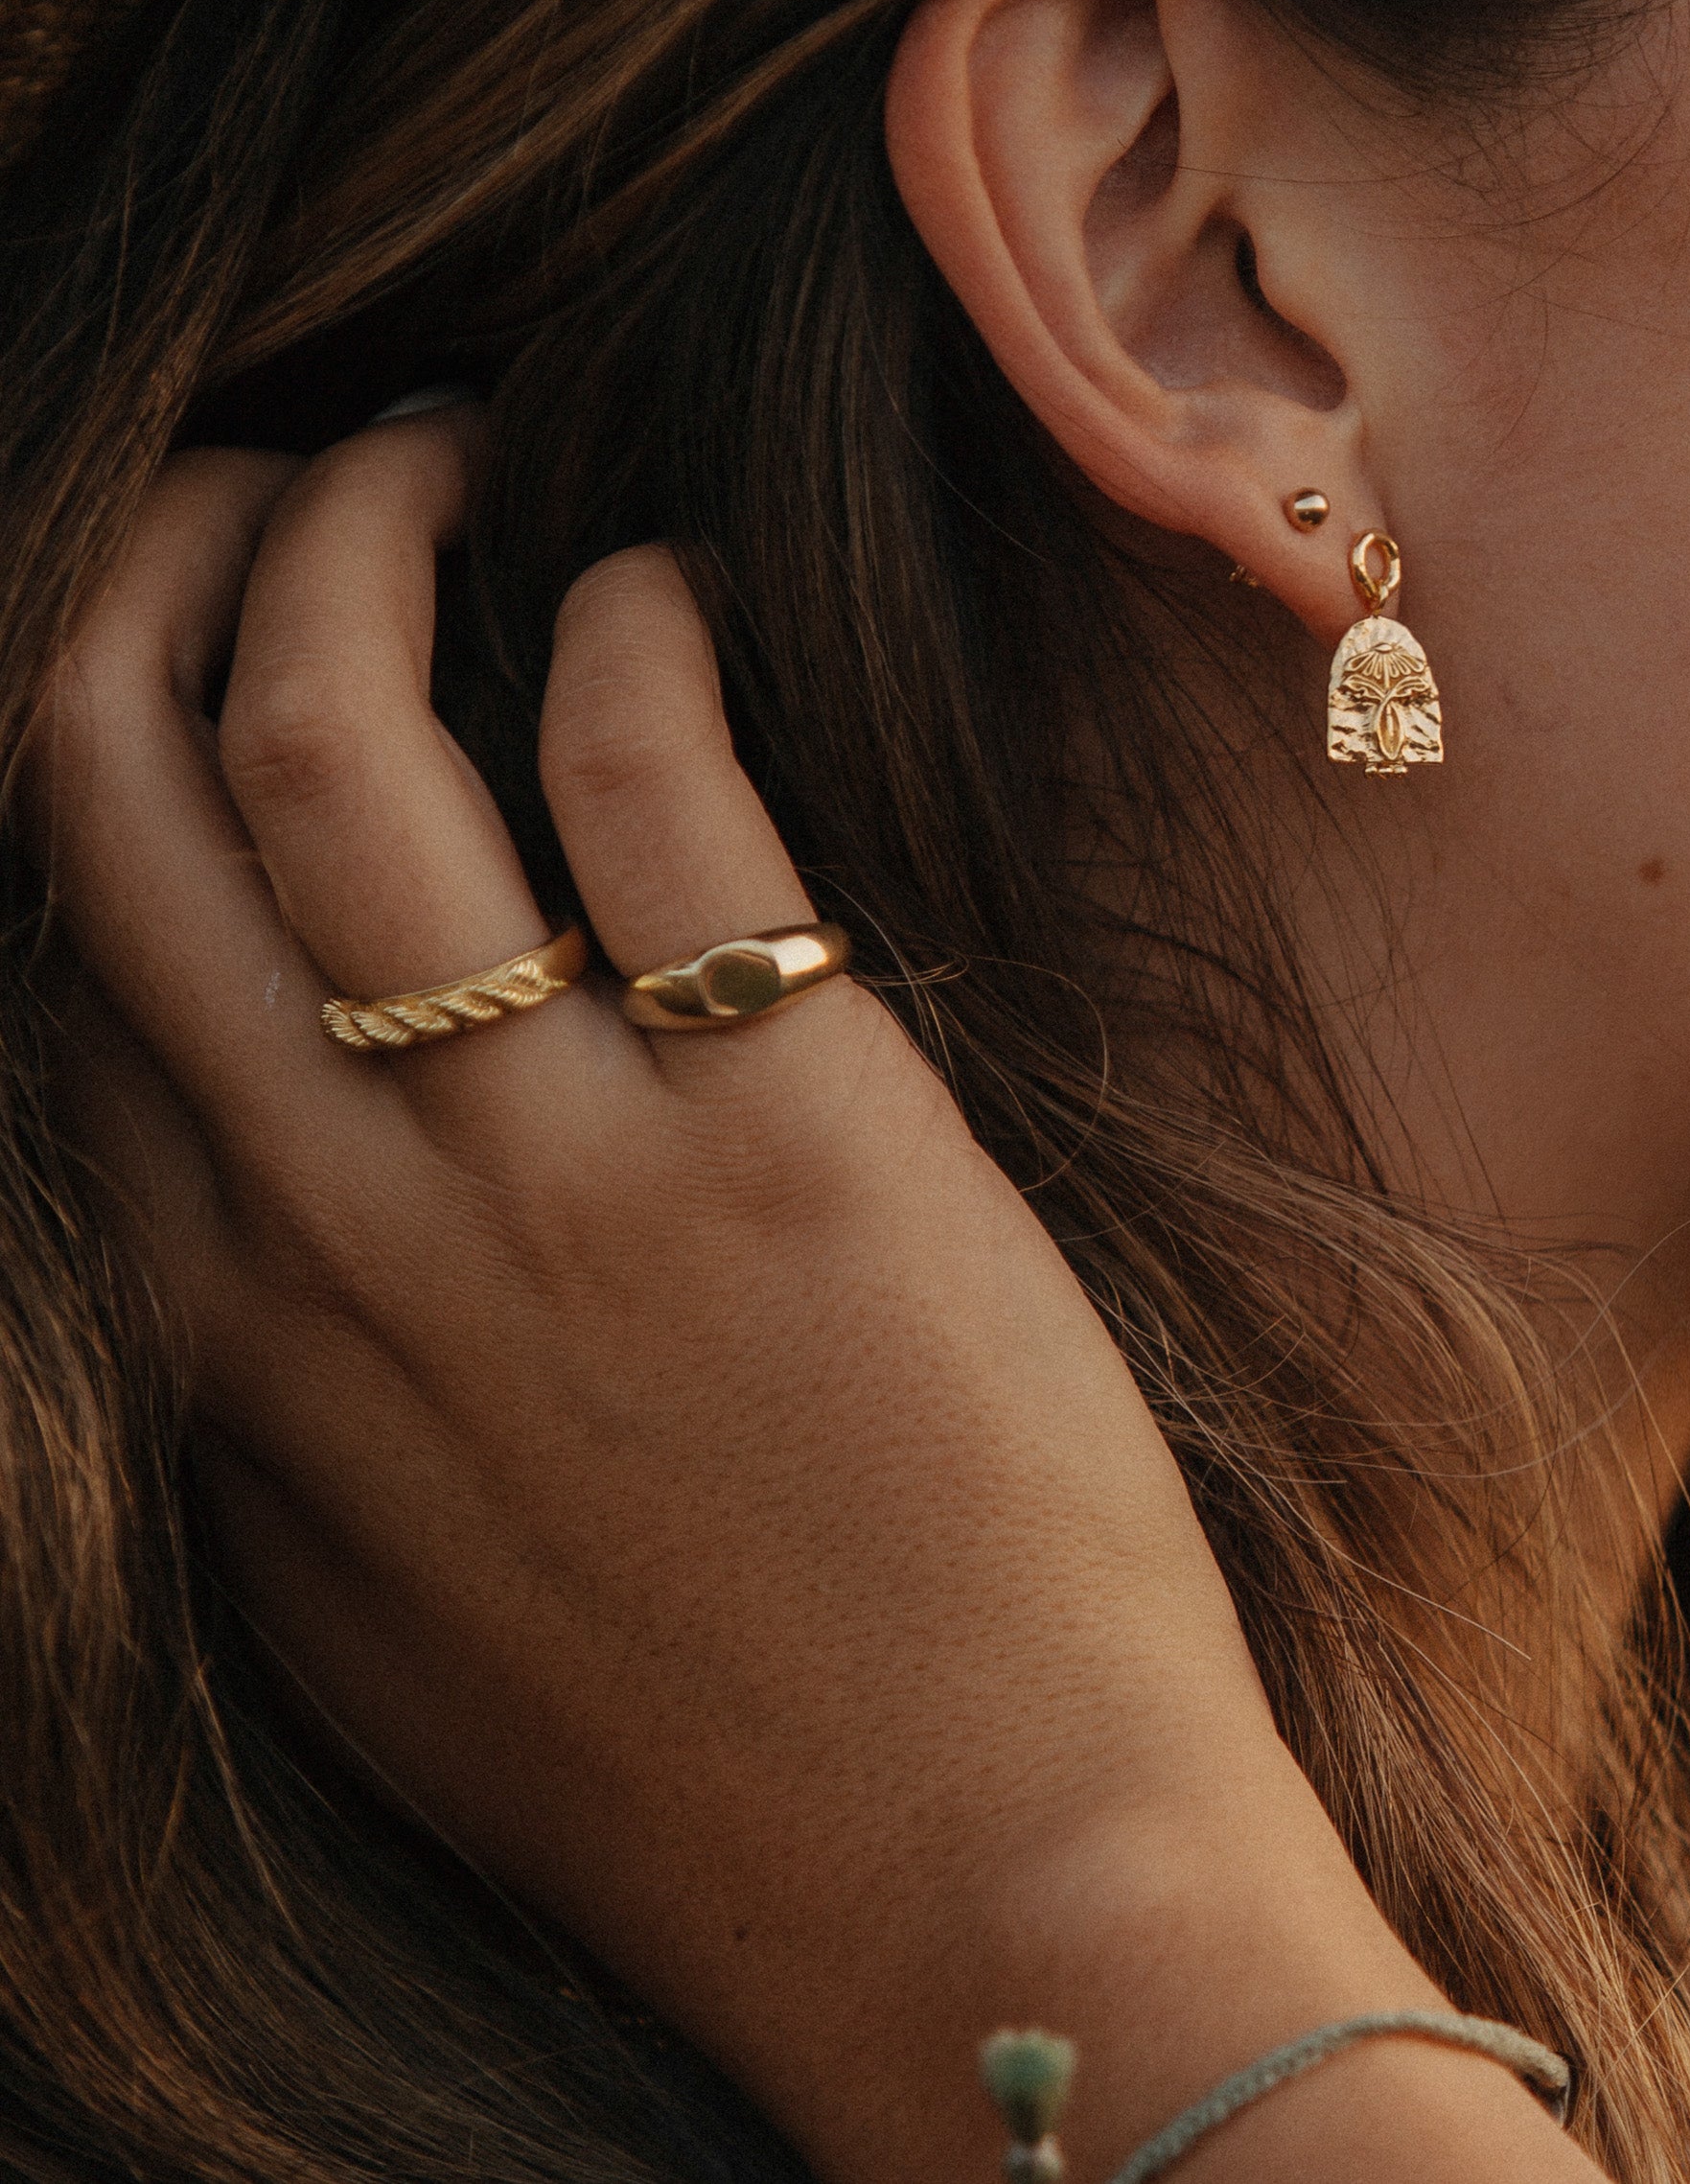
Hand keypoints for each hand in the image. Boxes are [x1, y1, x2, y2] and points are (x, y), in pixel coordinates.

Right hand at [27, 419, 1577, 2182]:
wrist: (967, 1877)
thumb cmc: (701, 1739)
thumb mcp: (378, 1585)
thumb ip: (282, 1372)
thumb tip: (256, 1153)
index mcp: (203, 1333)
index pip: (56, 926)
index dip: (102, 711)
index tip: (198, 608)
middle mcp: (317, 1225)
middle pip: (121, 781)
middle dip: (172, 560)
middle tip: (289, 462)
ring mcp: (538, 1167)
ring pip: (330, 733)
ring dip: (364, 525)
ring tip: (453, 445)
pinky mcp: (784, 1120)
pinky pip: (644, 772)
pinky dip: (632, 621)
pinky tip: (670, 584)